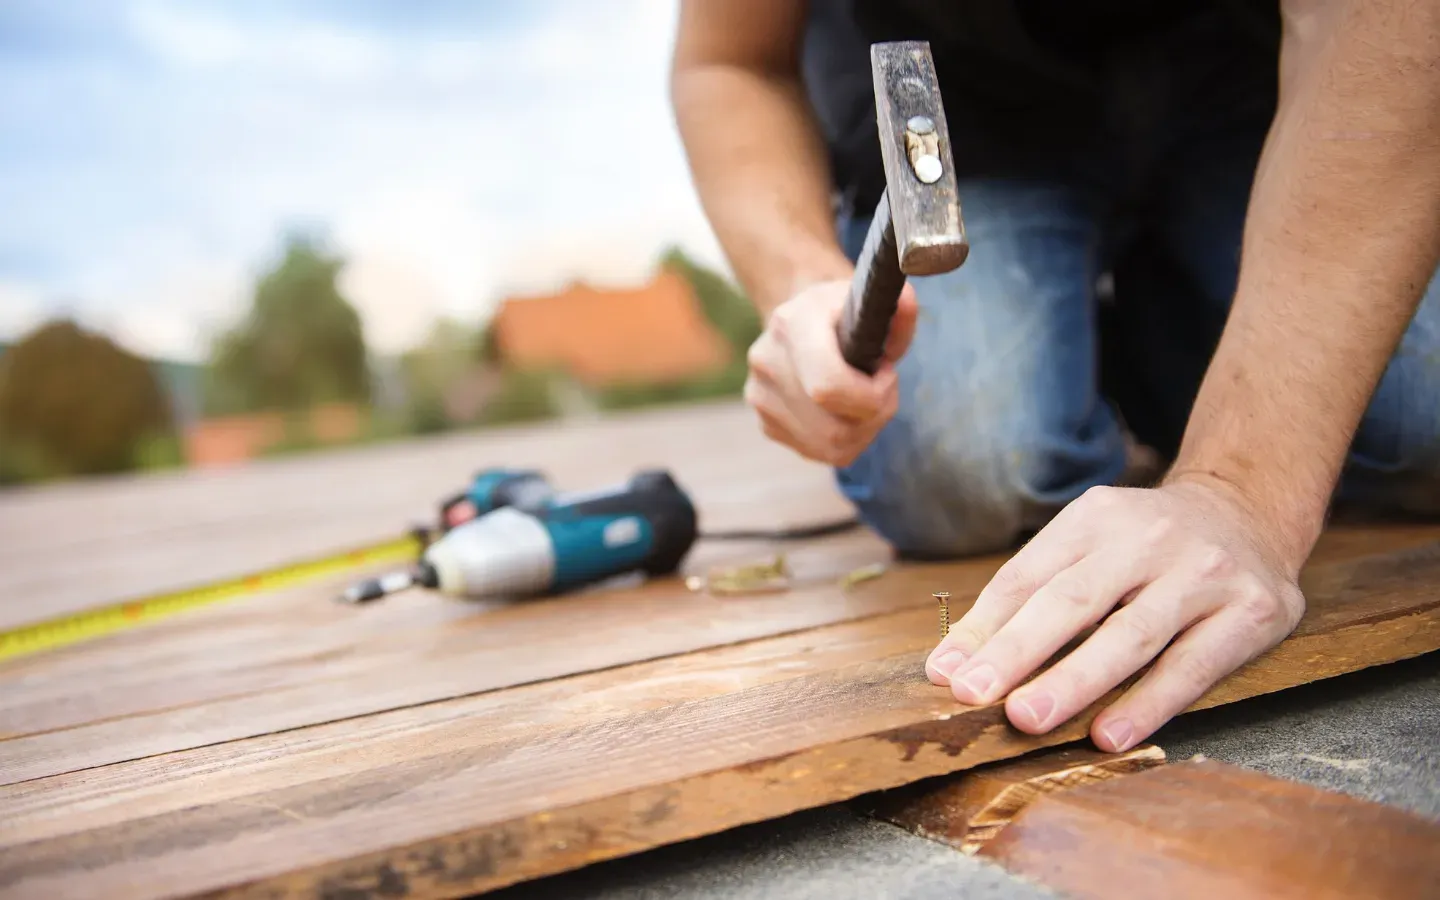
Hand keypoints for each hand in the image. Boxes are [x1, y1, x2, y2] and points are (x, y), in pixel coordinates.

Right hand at [744, 278, 917, 466]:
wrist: (799, 322)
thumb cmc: (841, 314)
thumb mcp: (872, 303)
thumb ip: (898, 310)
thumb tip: (908, 302)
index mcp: (792, 324)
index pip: (827, 387)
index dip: (871, 396)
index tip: (887, 374)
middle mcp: (767, 362)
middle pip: (834, 428)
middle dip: (875, 415)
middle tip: (884, 390)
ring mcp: (761, 397)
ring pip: (831, 446)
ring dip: (864, 430)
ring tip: (868, 400)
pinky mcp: (766, 423)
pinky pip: (820, 452)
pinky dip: (847, 440)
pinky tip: (848, 412)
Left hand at [924, 477, 1307, 750]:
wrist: (1248, 511)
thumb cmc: (1144, 546)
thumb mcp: (1085, 546)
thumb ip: (1023, 600)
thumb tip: (950, 666)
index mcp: (1095, 517)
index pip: (1028, 576)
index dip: (984, 627)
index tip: (947, 675)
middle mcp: (1148, 538)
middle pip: (1073, 601)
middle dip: (1019, 651)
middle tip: (975, 695)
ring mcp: (1202, 573)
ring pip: (1130, 636)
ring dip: (1075, 681)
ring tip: (1029, 718)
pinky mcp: (1250, 612)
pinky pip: (1191, 667)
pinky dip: (1148, 703)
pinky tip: (1109, 734)